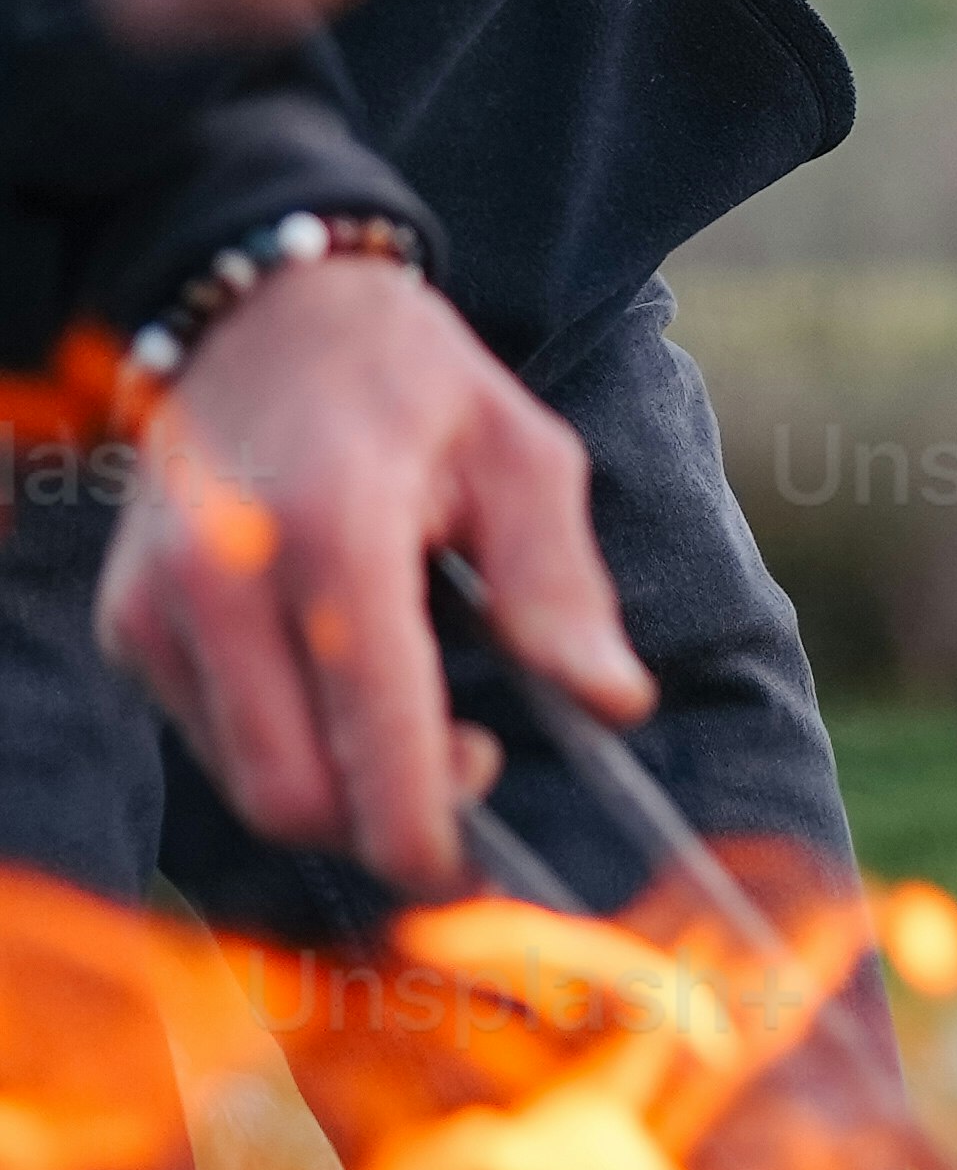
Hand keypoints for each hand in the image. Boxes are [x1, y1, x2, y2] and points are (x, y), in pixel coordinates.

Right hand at [96, 252, 651, 889]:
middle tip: (469, 764)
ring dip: (337, 795)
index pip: (371, 734)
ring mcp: (159, 604)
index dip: (424, 831)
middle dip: (384, 824)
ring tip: (408, 719)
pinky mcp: (129, 623)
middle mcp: (223, 574)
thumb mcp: (522, 452)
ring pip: (247, 783)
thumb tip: (613, 705)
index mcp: (334, 530)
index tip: (476, 856)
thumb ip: (561, 586)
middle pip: (294, 796)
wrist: (262, 313)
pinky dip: (283, 748)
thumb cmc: (412, 385)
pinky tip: (332, 684)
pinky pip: (210, 741)